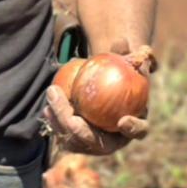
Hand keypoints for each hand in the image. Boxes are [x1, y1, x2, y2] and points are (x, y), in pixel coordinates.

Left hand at [40, 40, 152, 155]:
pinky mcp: (77, 139)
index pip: (139, 131)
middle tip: (72, 119)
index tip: (123, 120)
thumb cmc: (122, 71)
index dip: (133, 129)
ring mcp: (94, 142)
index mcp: (135, 124)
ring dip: (62, 124)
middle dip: (82, 133)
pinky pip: (64, 133)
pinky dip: (56, 121)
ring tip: (52, 103)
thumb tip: (123, 44)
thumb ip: (131, 53)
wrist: (106, 84)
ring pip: (76, 141)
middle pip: (99, 143)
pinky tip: (47, 108)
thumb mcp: (130, 61)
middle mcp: (115, 140)